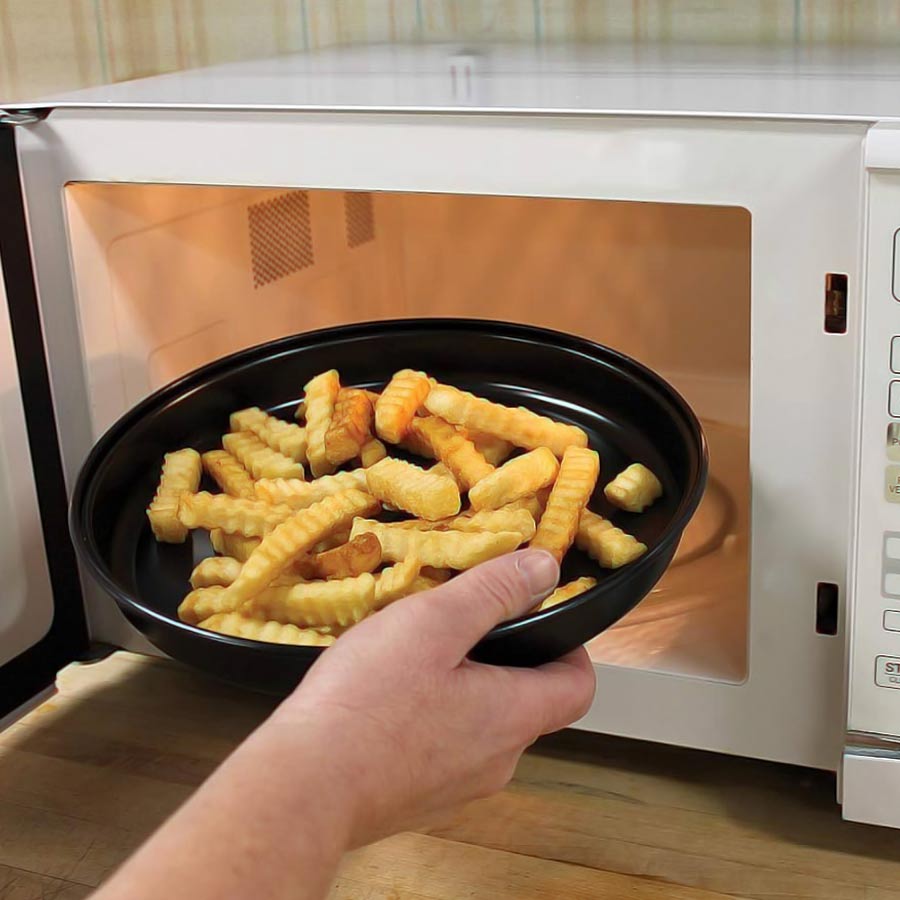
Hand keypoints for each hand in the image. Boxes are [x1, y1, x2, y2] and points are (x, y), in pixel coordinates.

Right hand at [270, 548, 596, 847]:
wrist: (303, 787)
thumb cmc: (369, 699)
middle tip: (458, 626)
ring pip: (481, 728)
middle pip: (528, 705)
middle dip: (503, 661)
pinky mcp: (417, 802)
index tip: (537, 618)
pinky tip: (384, 700)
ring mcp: (456, 789)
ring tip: (413, 658)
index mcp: (512, 717)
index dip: (570, 648)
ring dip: (462, 690)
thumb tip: (546, 568)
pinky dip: (429, 722)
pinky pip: (441, 752)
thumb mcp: (434, 622)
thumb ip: (493, 591)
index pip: (579, 686)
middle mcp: (497, 762)